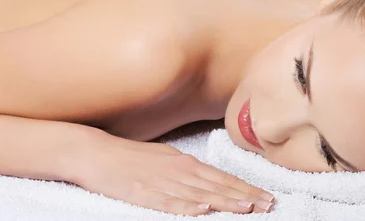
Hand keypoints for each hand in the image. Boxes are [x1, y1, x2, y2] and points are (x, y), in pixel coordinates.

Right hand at [77, 136, 274, 215]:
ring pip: (200, 194)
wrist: (97, 152)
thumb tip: (209, 182)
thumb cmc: (132, 157)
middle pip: (218, 186)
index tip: (265, 196)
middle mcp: (179, 171)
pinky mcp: (143, 194)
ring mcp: (162, 182)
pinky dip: (187, 207)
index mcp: (185, 162)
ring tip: (248, 209)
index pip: (222, 178)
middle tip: (268, 205)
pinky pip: (169, 203)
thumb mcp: (165, 158)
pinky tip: (203, 210)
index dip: (245, 188)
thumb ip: (187, 170)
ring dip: (226, 202)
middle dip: (245, 197)